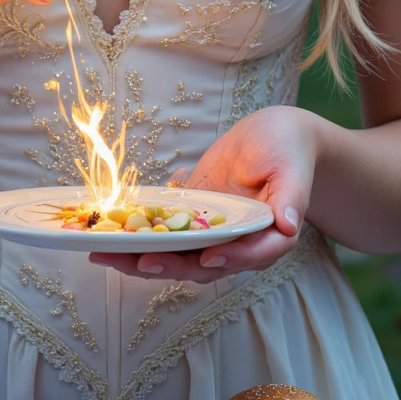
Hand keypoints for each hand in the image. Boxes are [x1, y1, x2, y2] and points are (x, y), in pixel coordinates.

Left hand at [90, 105, 319, 283]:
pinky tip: (110, 233)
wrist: (273, 134)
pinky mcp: (193, 219)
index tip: (207, 256)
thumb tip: (288, 224)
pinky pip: (165, 234)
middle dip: (170, 265)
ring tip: (108, 254)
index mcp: (269, 237)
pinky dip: (140, 236)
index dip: (230, 258)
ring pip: (179, 255)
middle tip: (138, 260)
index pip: (251, 256)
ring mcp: (213, 233)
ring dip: (144, 257)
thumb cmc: (288, 149)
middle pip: (204, 264)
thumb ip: (292, 197)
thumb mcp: (293, 168)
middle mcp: (239, 244)